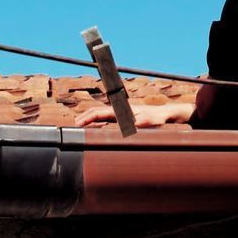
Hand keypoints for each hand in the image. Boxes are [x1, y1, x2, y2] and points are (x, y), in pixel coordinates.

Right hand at [74, 102, 194, 127]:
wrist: (163, 114)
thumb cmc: (156, 118)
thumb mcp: (148, 122)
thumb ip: (140, 123)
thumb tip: (131, 125)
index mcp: (121, 110)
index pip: (99, 113)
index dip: (87, 118)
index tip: (78, 124)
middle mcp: (119, 110)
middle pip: (97, 112)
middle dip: (84, 116)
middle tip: (74, 126)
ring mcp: (120, 114)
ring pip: (100, 115)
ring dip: (89, 119)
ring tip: (79, 126)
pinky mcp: (123, 118)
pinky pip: (106, 119)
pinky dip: (97, 122)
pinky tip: (93, 127)